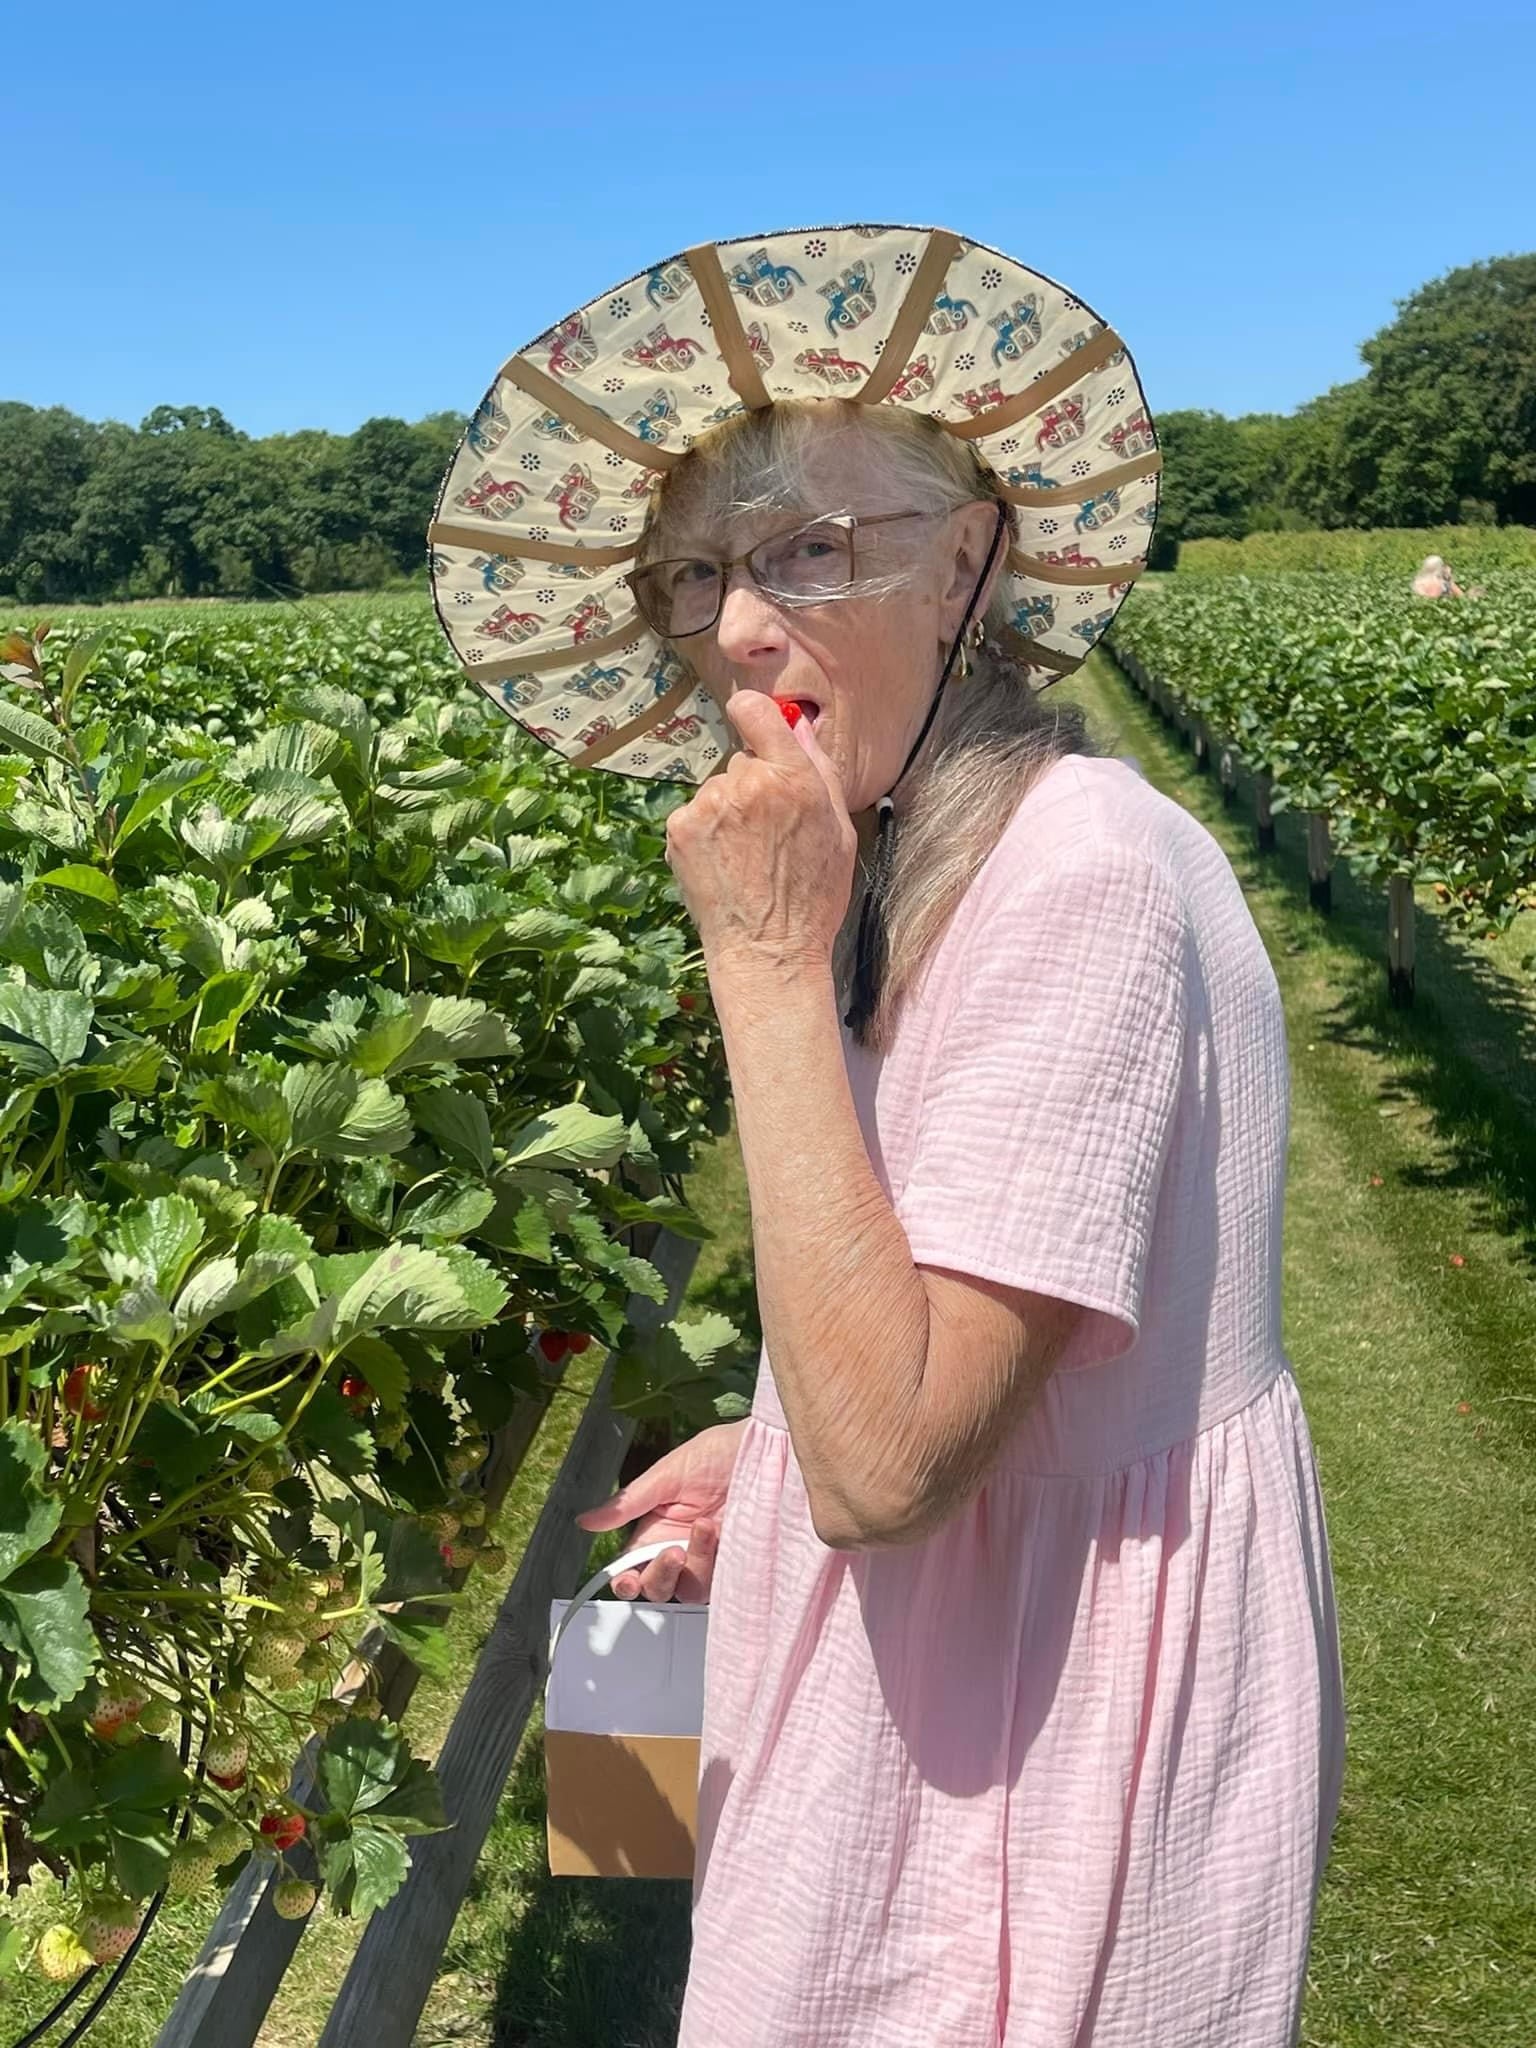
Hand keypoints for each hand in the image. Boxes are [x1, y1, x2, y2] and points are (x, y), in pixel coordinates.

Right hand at [574, 1420, 748, 1602]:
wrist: (769, 1448)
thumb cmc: (720, 1453)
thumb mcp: (668, 1473)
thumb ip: (629, 1502)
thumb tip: (584, 1522)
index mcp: (656, 1528)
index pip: (632, 1567)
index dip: (624, 1581)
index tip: (624, 1580)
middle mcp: (680, 1547)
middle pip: (656, 1587)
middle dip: (657, 1577)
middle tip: (671, 1552)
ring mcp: (709, 1557)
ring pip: (686, 1590)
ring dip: (691, 1566)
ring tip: (705, 1527)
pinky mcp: (736, 1563)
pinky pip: (717, 1583)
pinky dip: (713, 1564)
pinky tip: (719, 1534)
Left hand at [664, 691, 856, 973]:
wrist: (767, 949)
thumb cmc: (812, 897)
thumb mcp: (839, 831)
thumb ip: (820, 770)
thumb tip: (798, 725)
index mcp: (793, 778)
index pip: (757, 711)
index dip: (754, 713)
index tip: (753, 721)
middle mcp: (747, 784)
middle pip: (742, 761)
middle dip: (754, 785)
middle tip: (768, 833)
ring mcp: (708, 806)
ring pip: (718, 790)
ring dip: (728, 812)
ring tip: (747, 857)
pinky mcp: (680, 828)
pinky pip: (694, 814)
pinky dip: (705, 833)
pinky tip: (725, 864)